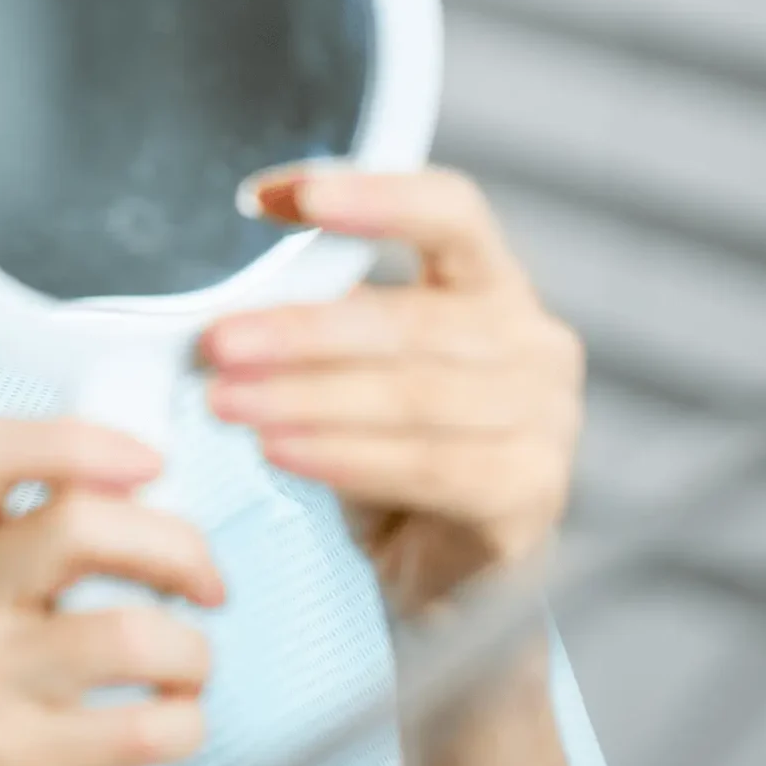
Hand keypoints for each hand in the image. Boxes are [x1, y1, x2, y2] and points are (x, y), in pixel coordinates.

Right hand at [0, 420, 223, 765]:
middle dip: (180, 547)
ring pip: (133, 635)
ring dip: (194, 652)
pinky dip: (186, 724)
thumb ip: (16, 543)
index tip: (149, 464)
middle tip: (204, 584)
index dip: (80, 441)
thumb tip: (147, 483)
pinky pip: (144, 729)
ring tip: (184, 671)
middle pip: (81, 527)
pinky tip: (168, 726)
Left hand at [203, 167, 582, 618]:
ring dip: (305, 397)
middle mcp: (535, 342)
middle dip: (300, 331)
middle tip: (217, 343)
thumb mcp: (347, 372)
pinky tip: (280, 452)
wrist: (436, 572)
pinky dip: (344, 456)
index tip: (273, 198)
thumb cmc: (385, 452)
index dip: (371, 193)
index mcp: (490, 286)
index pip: (450, 212)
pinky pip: (428, 467)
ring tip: (225, 402)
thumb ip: (314, 323)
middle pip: (412, 318)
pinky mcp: (531, 492)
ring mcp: (548, 419)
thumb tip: (220, 305)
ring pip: (412, 394)